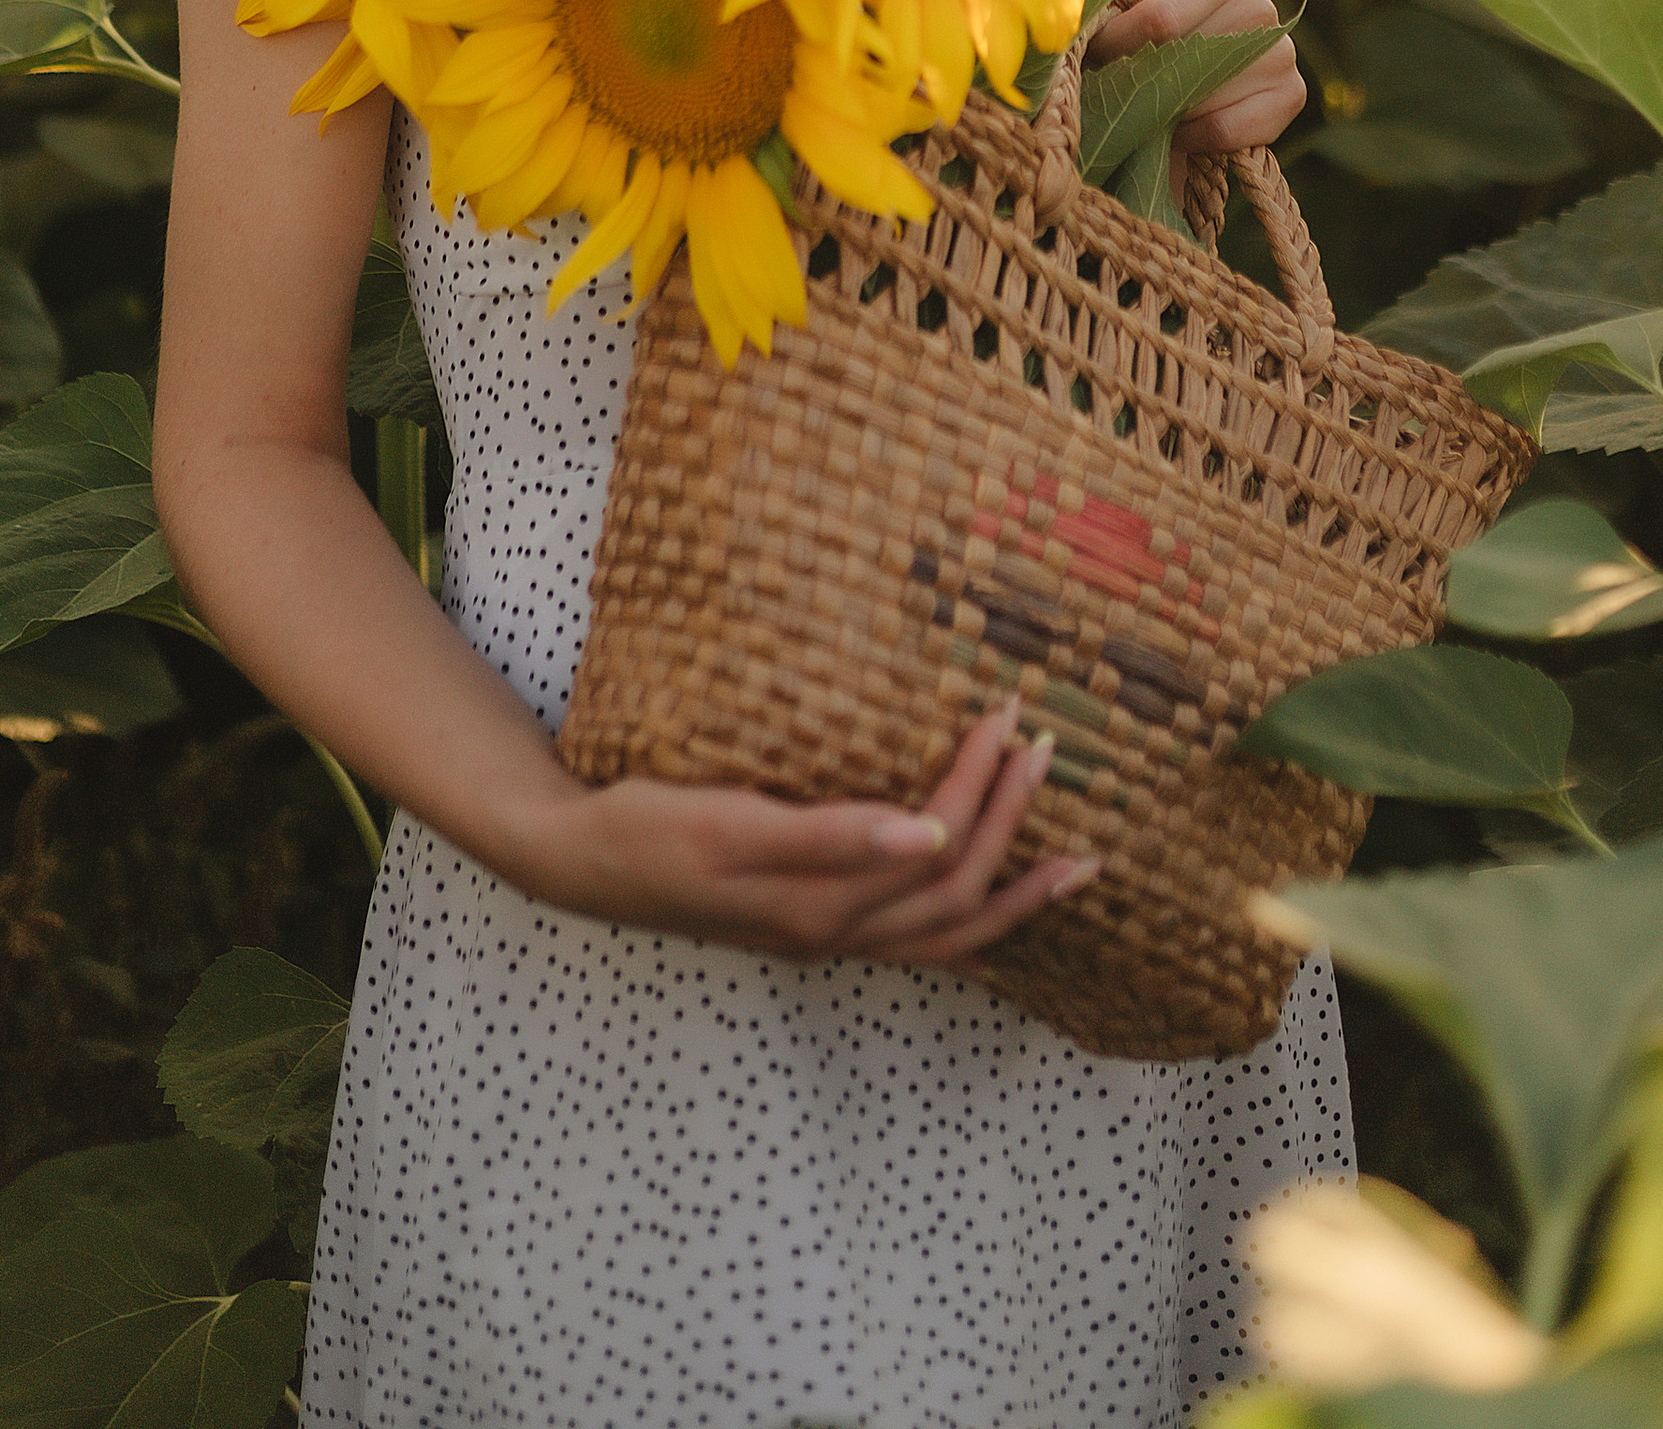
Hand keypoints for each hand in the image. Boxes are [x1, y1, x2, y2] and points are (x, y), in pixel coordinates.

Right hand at [519, 701, 1097, 967]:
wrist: (584, 861)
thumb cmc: (649, 831)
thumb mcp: (730, 826)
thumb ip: (832, 837)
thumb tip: (929, 839)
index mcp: (824, 905)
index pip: (938, 851)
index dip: (981, 787)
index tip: (1007, 719)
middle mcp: (837, 932)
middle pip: (960, 895)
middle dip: (1014, 827)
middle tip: (1044, 753)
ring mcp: (828, 938)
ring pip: (949, 936)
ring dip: (1016, 894)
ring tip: (1078, 865)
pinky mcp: (815, 928)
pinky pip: (917, 944)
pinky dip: (971, 928)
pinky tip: (993, 906)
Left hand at [1084, 0, 1304, 160]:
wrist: (1197, 45)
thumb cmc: (1153, 13)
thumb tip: (1082, 21)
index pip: (1161, 21)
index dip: (1116, 47)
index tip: (1092, 56)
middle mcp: (1258, 4)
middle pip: (1185, 65)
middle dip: (1139, 82)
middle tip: (1114, 85)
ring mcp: (1281, 50)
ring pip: (1206, 101)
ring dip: (1167, 112)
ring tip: (1149, 101)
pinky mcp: (1291, 93)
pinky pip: (1232, 130)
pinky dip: (1197, 137)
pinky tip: (1180, 126)